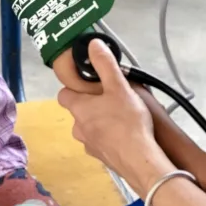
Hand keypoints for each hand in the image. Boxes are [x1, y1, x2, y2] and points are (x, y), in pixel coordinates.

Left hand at [58, 40, 174, 194]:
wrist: (140, 160)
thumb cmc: (128, 122)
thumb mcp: (119, 87)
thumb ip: (105, 64)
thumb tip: (92, 44)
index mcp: (79, 109)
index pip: (64, 94)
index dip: (75, 87)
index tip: (91, 84)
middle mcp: (79, 128)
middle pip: (79, 111)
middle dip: (92, 104)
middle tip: (112, 97)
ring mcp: (89, 145)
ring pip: (90, 128)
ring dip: (101, 121)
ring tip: (123, 116)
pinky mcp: (102, 158)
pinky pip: (102, 142)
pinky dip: (110, 137)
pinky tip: (127, 134)